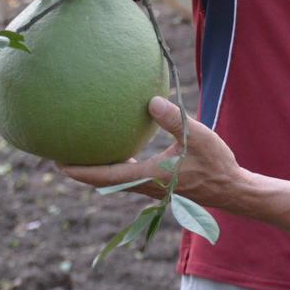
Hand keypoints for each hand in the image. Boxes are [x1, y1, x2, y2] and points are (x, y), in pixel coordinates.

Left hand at [59, 96, 237, 209]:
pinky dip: (117, 166)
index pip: (106, 176)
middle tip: (59, 155)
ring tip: (84, 152)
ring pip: (115, 180)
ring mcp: (152, 187)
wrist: (231, 189)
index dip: (80, 170)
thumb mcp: (197, 136)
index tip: (57, 163)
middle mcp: (145, 185)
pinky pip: (129, 176)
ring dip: (98, 170)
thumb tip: (150, 100)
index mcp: (149, 176)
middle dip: (81, 170)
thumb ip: (173, 119)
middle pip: (104, 181)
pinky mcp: (159, 184)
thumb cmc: (216, 164)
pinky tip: (119, 150)